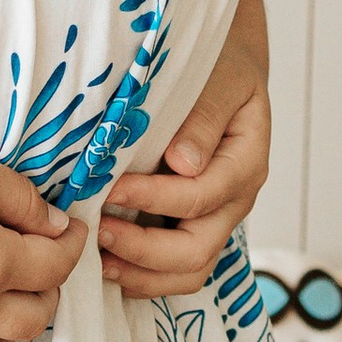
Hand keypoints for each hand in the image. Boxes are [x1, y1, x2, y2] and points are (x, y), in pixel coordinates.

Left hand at [98, 0, 272, 299]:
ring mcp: (216, 219)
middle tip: (96, 231)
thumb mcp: (221, 78)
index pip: (200, 195)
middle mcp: (235, 199)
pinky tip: (107, 262)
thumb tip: (184, 163)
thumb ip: (204, 117)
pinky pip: (176, 269)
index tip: (110, 187)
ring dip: (142, 274)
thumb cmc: (221, 67)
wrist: (228, 71)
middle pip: (197, 250)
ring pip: (189, 271)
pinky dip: (143, 274)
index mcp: (245, 161)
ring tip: (97, 260)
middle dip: (143, 249)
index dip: (153, 197)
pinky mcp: (194, 226)